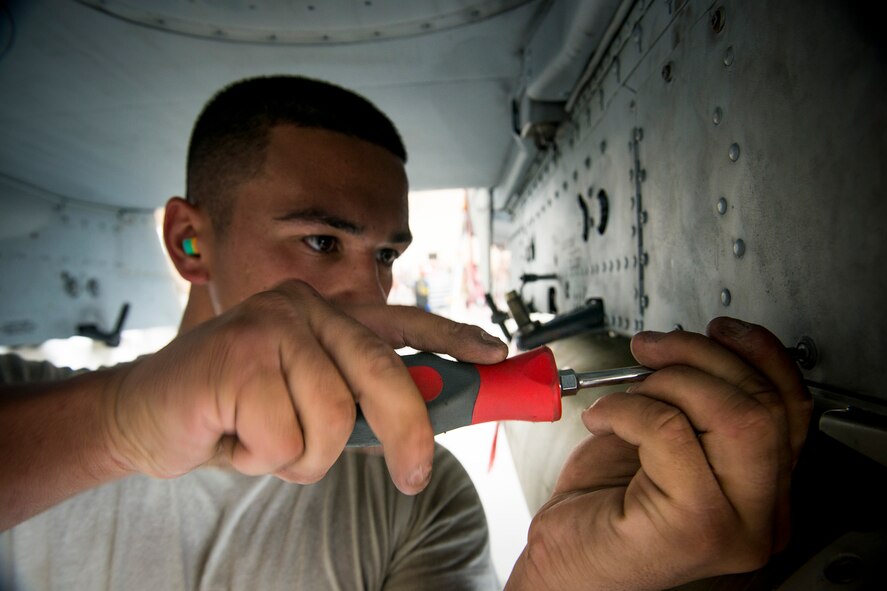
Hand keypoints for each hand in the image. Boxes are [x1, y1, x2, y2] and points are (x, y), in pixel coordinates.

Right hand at [102, 280, 506, 493]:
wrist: (145, 415)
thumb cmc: (236, 412)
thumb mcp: (308, 402)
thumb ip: (357, 400)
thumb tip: (424, 423)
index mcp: (327, 315)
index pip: (404, 322)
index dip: (455, 339)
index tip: (497, 356)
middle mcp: (303, 307)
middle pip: (384, 374)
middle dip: (407, 433)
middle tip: (411, 477)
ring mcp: (270, 325)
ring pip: (335, 417)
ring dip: (305, 455)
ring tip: (266, 443)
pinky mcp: (238, 356)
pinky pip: (287, 438)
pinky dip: (264, 459)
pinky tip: (234, 438)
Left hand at [505, 317, 811, 590]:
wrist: (569, 560)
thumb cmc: (607, 506)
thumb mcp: (664, 441)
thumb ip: (699, 404)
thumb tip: (701, 345)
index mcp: (766, 488)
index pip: (792, 407)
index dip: (759, 356)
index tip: (720, 330)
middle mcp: (764, 514)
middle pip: (762, 406)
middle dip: (699, 358)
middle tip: (651, 349)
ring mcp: (735, 527)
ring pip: (731, 415)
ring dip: (666, 382)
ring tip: (624, 394)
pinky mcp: (694, 529)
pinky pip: (670, 431)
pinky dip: (627, 408)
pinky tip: (603, 419)